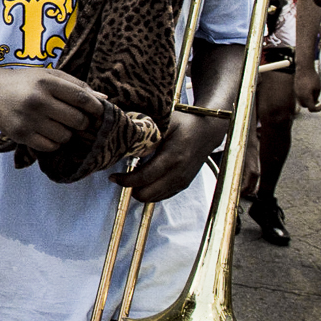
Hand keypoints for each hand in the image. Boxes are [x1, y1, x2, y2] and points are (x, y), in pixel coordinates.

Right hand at [0, 68, 104, 152]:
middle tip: (75, 119)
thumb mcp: (49, 75)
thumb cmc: (26, 82)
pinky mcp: (20, 134)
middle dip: (82, 122)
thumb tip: (104, 99)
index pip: (82, 98)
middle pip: (77, 120)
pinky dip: (53, 142)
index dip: (95, 108)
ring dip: (66, 133)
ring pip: (65, 136)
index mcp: (47, 81)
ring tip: (57, 125)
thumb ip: (76, 85)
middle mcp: (37, 100)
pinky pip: (50, 146)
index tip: (97, 112)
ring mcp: (28, 118)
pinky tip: (47, 132)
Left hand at [110, 111, 224, 202]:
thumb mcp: (165, 123)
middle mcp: (178, 173)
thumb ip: (147, 135)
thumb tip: (127, 144)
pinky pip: (162, 196)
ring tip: (130, 177)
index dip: (126, 180)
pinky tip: (143, 179)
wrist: (208, 132)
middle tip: (119, 177)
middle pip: (148, 194)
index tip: (112, 177)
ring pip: (154, 198)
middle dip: (130, 188)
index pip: (144, 177)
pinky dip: (150, 191)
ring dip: (139, 190)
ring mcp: (182, 181)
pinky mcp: (183, 185)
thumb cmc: (184, 123)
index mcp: (172, 157)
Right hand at [295, 63, 320, 111]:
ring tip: (314, 97)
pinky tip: (309, 92)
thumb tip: (315, 101)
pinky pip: (299, 97)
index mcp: (306, 96)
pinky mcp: (295, 89)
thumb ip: (316, 96)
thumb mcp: (318, 88)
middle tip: (318, 102)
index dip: (318, 109)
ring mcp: (296, 92)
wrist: (304, 69)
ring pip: (301, 102)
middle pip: (305, 106)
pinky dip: (304, 97)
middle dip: (312, 105)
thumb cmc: (313, 78)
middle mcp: (299, 96)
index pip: (311, 108)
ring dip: (308, 102)